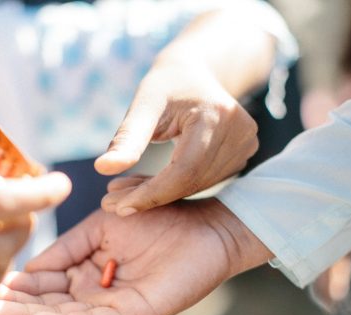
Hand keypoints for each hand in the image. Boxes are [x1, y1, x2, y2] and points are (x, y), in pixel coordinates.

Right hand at [0, 199, 270, 314]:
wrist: (202, 222)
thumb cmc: (154, 217)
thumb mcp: (100, 224)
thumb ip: (67, 245)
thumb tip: (30, 266)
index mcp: (85, 271)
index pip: (44, 282)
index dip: (16, 284)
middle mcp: (95, 293)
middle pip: (48, 305)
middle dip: (14, 307)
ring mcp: (114, 306)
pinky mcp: (134, 314)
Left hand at [95, 64, 257, 216]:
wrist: (195, 72)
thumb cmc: (166, 85)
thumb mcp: (143, 105)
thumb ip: (127, 138)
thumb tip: (103, 168)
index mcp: (216, 115)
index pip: (183, 171)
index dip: (151, 194)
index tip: (119, 207)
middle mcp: (240, 132)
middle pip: (192, 182)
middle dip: (152, 198)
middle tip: (115, 203)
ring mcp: (247, 144)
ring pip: (198, 186)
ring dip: (162, 196)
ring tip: (127, 192)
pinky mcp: (245, 154)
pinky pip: (205, 181)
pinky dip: (176, 188)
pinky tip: (152, 184)